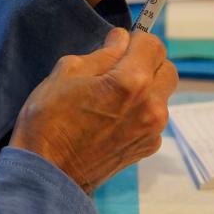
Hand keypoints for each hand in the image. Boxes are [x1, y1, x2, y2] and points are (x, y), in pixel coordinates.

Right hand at [10, 28, 177, 192]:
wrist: (46, 173)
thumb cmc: (49, 121)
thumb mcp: (67, 72)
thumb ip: (103, 53)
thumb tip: (121, 40)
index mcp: (132, 81)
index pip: (154, 44)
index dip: (136, 40)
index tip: (120, 46)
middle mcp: (151, 106)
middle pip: (167, 69)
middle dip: (147, 63)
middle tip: (118, 70)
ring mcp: (152, 130)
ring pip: (161, 95)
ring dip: (145, 89)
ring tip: (111, 98)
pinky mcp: (148, 148)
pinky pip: (152, 119)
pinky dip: (139, 113)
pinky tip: (111, 120)